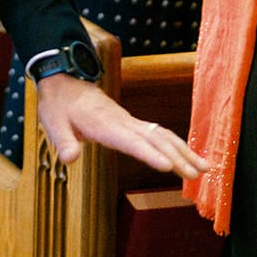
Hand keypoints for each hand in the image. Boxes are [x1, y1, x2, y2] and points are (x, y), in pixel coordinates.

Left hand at [34, 73, 205, 179]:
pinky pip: (158, 133)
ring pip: (161, 135)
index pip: (129, 141)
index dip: (148, 153)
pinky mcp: (132, 122)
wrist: (63, 81)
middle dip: (177, 157)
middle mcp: (122, 121)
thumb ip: (62, 141)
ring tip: (205, 169)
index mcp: (103, 124)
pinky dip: (176, 145)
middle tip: (197, 175)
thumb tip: (69, 159)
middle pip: (153, 139)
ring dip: (184, 151)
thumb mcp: (51, 122)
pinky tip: (190, 157)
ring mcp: (129, 121)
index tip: (167, 167)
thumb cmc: (58, 104)